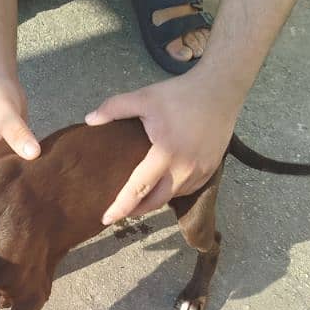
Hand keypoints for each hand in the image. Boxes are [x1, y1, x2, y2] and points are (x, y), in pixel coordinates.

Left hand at [85, 73, 239, 223]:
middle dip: (136, 210)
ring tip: (140, 197)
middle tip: (121, 211)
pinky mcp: (211, 171)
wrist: (220, 90)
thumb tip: (89, 121)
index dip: (121, 207)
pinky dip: (173, 191)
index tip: (106, 219)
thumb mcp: (144, 97)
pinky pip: (187, 190)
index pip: (138, 189)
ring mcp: (200, 172)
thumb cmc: (179, 95)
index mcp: (165, 153)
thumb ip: (114, 108)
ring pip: (172, 197)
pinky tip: (163, 184)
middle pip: (156, 202)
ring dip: (155, 200)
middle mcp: (184, 168)